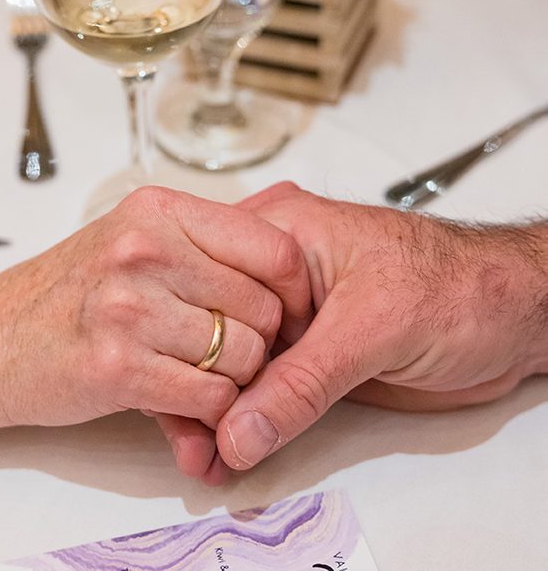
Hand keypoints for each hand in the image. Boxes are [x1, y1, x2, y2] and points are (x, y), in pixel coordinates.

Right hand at [0, 186, 311, 437]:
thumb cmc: (67, 294)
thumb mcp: (133, 243)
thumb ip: (202, 250)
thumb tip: (289, 278)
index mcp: (160, 210)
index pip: (275, 246)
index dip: (295, 291)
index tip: (290, 315)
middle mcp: (146, 248)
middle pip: (266, 307)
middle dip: (263, 343)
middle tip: (237, 355)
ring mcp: (128, 305)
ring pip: (243, 355)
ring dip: (235, 381)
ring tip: (204, 376)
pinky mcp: (115, 366)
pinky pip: (210, 397)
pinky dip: (211, 411)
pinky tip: (187, 403)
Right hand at [159, 182, 547, 478]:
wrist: (511, 319)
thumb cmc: (458, 285)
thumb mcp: (374, 327)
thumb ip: (305, 380)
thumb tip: (241, 428)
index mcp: (284, 233)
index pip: (207, 281)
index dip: (187, 336)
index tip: (175, 394)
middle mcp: (279, 274)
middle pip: (211, 325)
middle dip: (194, 384)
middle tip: (187, 438)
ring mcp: (294, 317)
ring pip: (232, 361)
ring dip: (215, 410)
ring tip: (201, 455)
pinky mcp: (310, 356)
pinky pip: (265, 388)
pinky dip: (246, 420)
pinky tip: (227, 450)